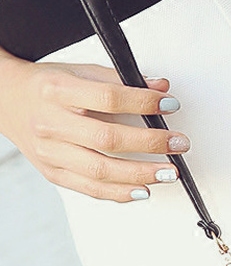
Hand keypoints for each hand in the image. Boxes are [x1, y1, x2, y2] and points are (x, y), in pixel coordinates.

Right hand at [0, 47, 190, 201]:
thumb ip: (121, 81)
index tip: (170, 106)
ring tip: (168, 173)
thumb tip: (161, 89)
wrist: (7, 100)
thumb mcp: (81, 72)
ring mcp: (51, 152)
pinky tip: (143, 190)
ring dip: (140, 174)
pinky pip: (89, 189)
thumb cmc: (47, 87)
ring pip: (99, 170)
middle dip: (151, 144)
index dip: (143, 102)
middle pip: (108, 139)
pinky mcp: (53, 172)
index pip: (108, 98)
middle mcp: (52, 124)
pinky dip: (119, 193)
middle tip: (179, 144)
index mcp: (59, 91)